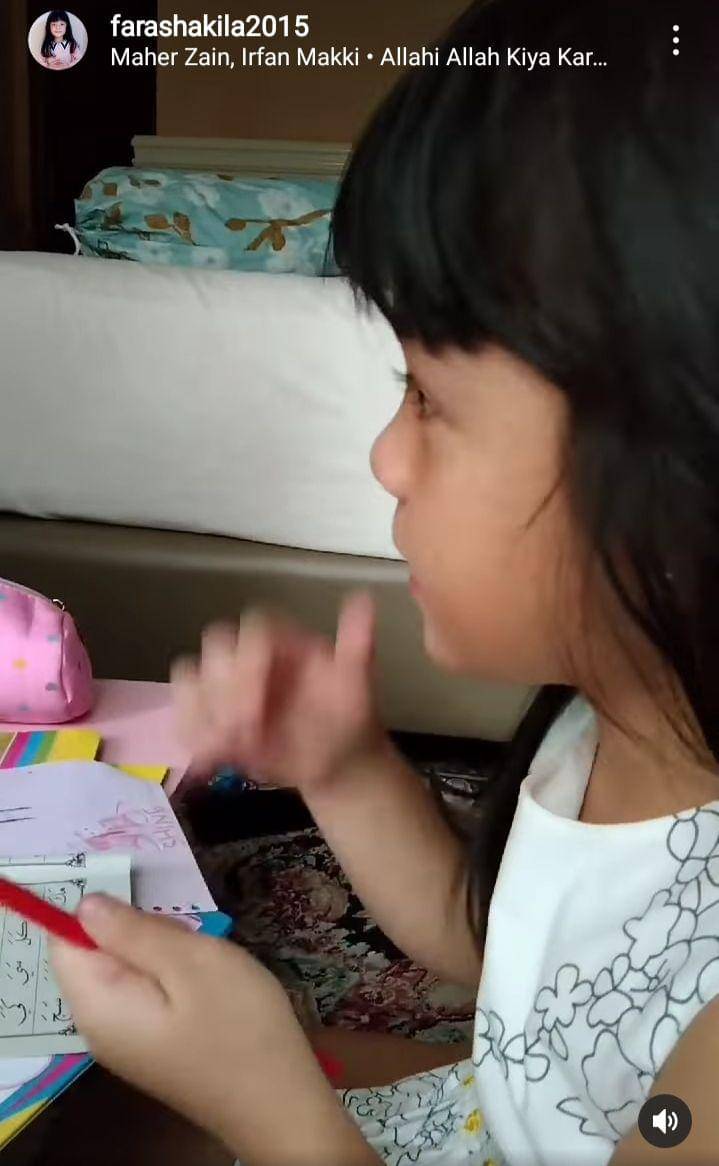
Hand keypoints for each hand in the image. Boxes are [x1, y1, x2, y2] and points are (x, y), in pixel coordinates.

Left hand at [51, 896, 371, 1163]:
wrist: (279, 1104)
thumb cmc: (239, 1026)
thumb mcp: (191, 961)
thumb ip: (133, 931)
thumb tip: (85, 906)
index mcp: (97, 1004)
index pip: (64, 941)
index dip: (100, 912)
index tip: (150, 913)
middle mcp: (98, 1026)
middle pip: (96, 953)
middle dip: (138, 932)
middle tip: (190, 942)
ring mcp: (126, 1040)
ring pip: (126, 969)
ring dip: (163, 953)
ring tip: (206, 965)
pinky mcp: (152, 1045)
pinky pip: (146, 992)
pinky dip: (173, 977)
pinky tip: (209, 988)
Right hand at [171, 592, 386, 791]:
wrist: (339, 761)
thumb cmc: (346, 718)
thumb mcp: (358, 684)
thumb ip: (357, 645)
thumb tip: (363, 598)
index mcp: (283, 642)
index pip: (252, 631)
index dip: (248, 665)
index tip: (257, 710)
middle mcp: (250, 655)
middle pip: (215, 648)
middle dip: (223, 692)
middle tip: (245, 734)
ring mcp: (227, 685)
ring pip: (189, 676)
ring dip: (200, 712)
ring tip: (224, 749)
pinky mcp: (211, 714)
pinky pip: (183, 712)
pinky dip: (190, 732)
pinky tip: (210, 759)